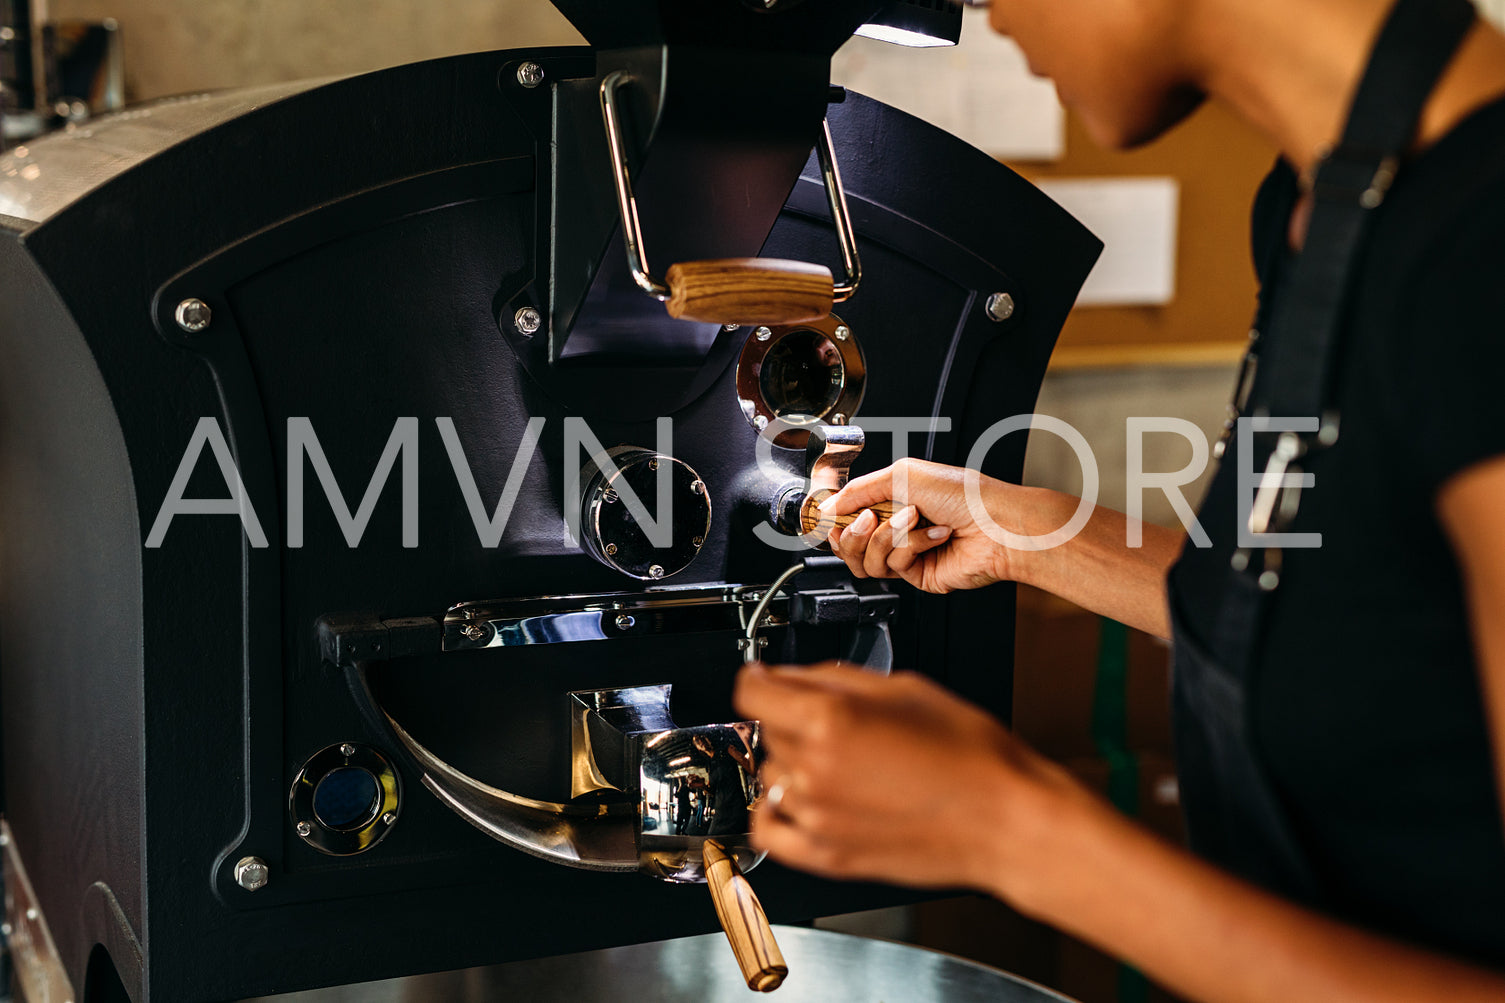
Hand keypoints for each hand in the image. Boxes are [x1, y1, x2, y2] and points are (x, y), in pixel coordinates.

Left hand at [734, 661, 1088, 899]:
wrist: (1004, 819)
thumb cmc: (970, 755)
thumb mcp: (904, 688)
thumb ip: (837, 678)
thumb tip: (796, 675)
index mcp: (830, 720)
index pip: (752, 690)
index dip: (759, 677)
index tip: (766, 677)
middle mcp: (814, 769)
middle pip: (767, 729)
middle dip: (790, 716)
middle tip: (832, 718)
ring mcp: (816, 816)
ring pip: (770, 773)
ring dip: (792, 760)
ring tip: (839, 760)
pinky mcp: (827, 855)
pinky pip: (768, 830)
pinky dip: (772, 810)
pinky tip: (796, 798)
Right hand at [823, 458, 1020, 592]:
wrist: (997, 525)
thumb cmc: (964, 494)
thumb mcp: (902, 475)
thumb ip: (858, 490)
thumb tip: (826, 506)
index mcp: (891, 500)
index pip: (846, 516)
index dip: (833, 519)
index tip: (828, 517)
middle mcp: (896, 528)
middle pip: (849, 545)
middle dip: (855, 532)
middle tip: (871, 519)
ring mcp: (906, 554)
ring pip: (867, 560)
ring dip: (888, 537)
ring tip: (914, 520)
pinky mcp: (918, 575)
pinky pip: (894, 566)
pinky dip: (913, 546)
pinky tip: (936, 535)